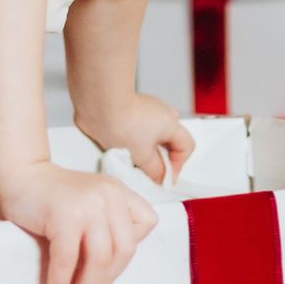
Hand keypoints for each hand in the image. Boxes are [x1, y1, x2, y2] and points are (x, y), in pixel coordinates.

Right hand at [0, 162, 158, 283]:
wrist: (18, 175)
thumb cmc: (50, 199)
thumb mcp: (88, 206)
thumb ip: (102, 232)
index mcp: (119, 192)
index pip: (145, 224)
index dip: (127, 251)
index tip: (105, 270)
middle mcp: (109, 195)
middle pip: (123, 250)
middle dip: (105, 282)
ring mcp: (89, 203)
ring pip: (99, 259)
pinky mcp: (65, 215)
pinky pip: (68, 259)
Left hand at [73, 93, 195, 185]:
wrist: (98, 105)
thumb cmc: (121, 122)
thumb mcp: (142, 156)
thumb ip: (155, 171)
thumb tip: (160, 178)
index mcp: (171, 123)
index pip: (186, 146)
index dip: (178, 164)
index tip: (165, 177)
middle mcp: (161, 114)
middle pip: (170, 142)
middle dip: (160, 158)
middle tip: (147, 170)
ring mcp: (146, 110)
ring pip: (152, 137)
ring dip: (144, 151)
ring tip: (131, 159)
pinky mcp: (129, 112)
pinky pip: (138, 132)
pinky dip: (132, 143)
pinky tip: (120, 149)